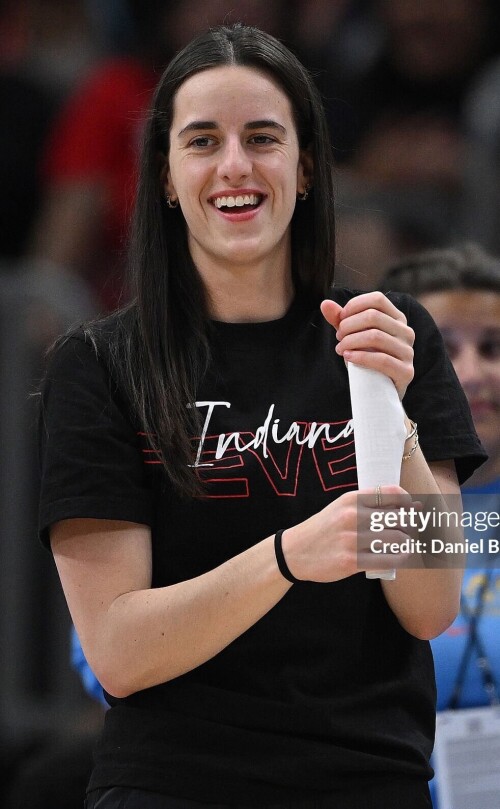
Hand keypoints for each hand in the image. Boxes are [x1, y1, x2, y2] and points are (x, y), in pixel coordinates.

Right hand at [282, 485, 413, 582]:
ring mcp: (352, 540)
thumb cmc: (324, 528)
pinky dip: (399, 559)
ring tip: (404, 546)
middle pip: (400, 519)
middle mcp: (352, 516)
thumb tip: (412, 505)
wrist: (295, 551)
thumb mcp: (341, 507)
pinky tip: (397, 557)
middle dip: (411, 526)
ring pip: (398, 540)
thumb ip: (370, 505)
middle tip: (411, 531)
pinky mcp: (351, 561)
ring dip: (407, 544)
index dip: (409, 502)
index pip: (393, 494)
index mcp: (351, 499)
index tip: (412, 510)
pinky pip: (387, 560)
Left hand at [320, 291, 414, 398]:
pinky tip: (347, 357)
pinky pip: (382, 360)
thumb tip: (325, 303)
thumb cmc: (367, 359)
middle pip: (373, 316)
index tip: (340, 319)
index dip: (354, 306)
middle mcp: (406, 332)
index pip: (377, 299)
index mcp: (397, 319)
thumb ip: (341, 320)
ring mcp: (408, 352)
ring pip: (375, 336)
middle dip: (348, 325)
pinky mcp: (406, 372)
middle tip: (338, 338)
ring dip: (350, 341)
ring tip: (340, 349)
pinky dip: (360, 357)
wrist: (378, 392)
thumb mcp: (353, 336)